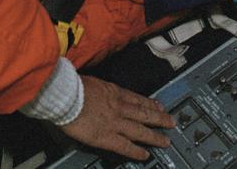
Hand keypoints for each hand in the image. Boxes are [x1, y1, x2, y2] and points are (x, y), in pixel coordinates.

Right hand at [58, 75, 174, 159]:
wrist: (65, 96)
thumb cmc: (71, 87)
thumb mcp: (89, 80)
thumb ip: (96, 88)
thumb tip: (93, 89)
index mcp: (113, 92)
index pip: (137, 98)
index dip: (150, 103)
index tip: (159, 106)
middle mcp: (118, 107)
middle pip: (144, 113)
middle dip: (159, 118)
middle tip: (171, 122)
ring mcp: (115, 123)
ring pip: (140, 130)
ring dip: (154, 136)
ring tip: (166, 141)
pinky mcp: (106, 137)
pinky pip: (125, 146)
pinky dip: (136, 151)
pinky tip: (145, 155)